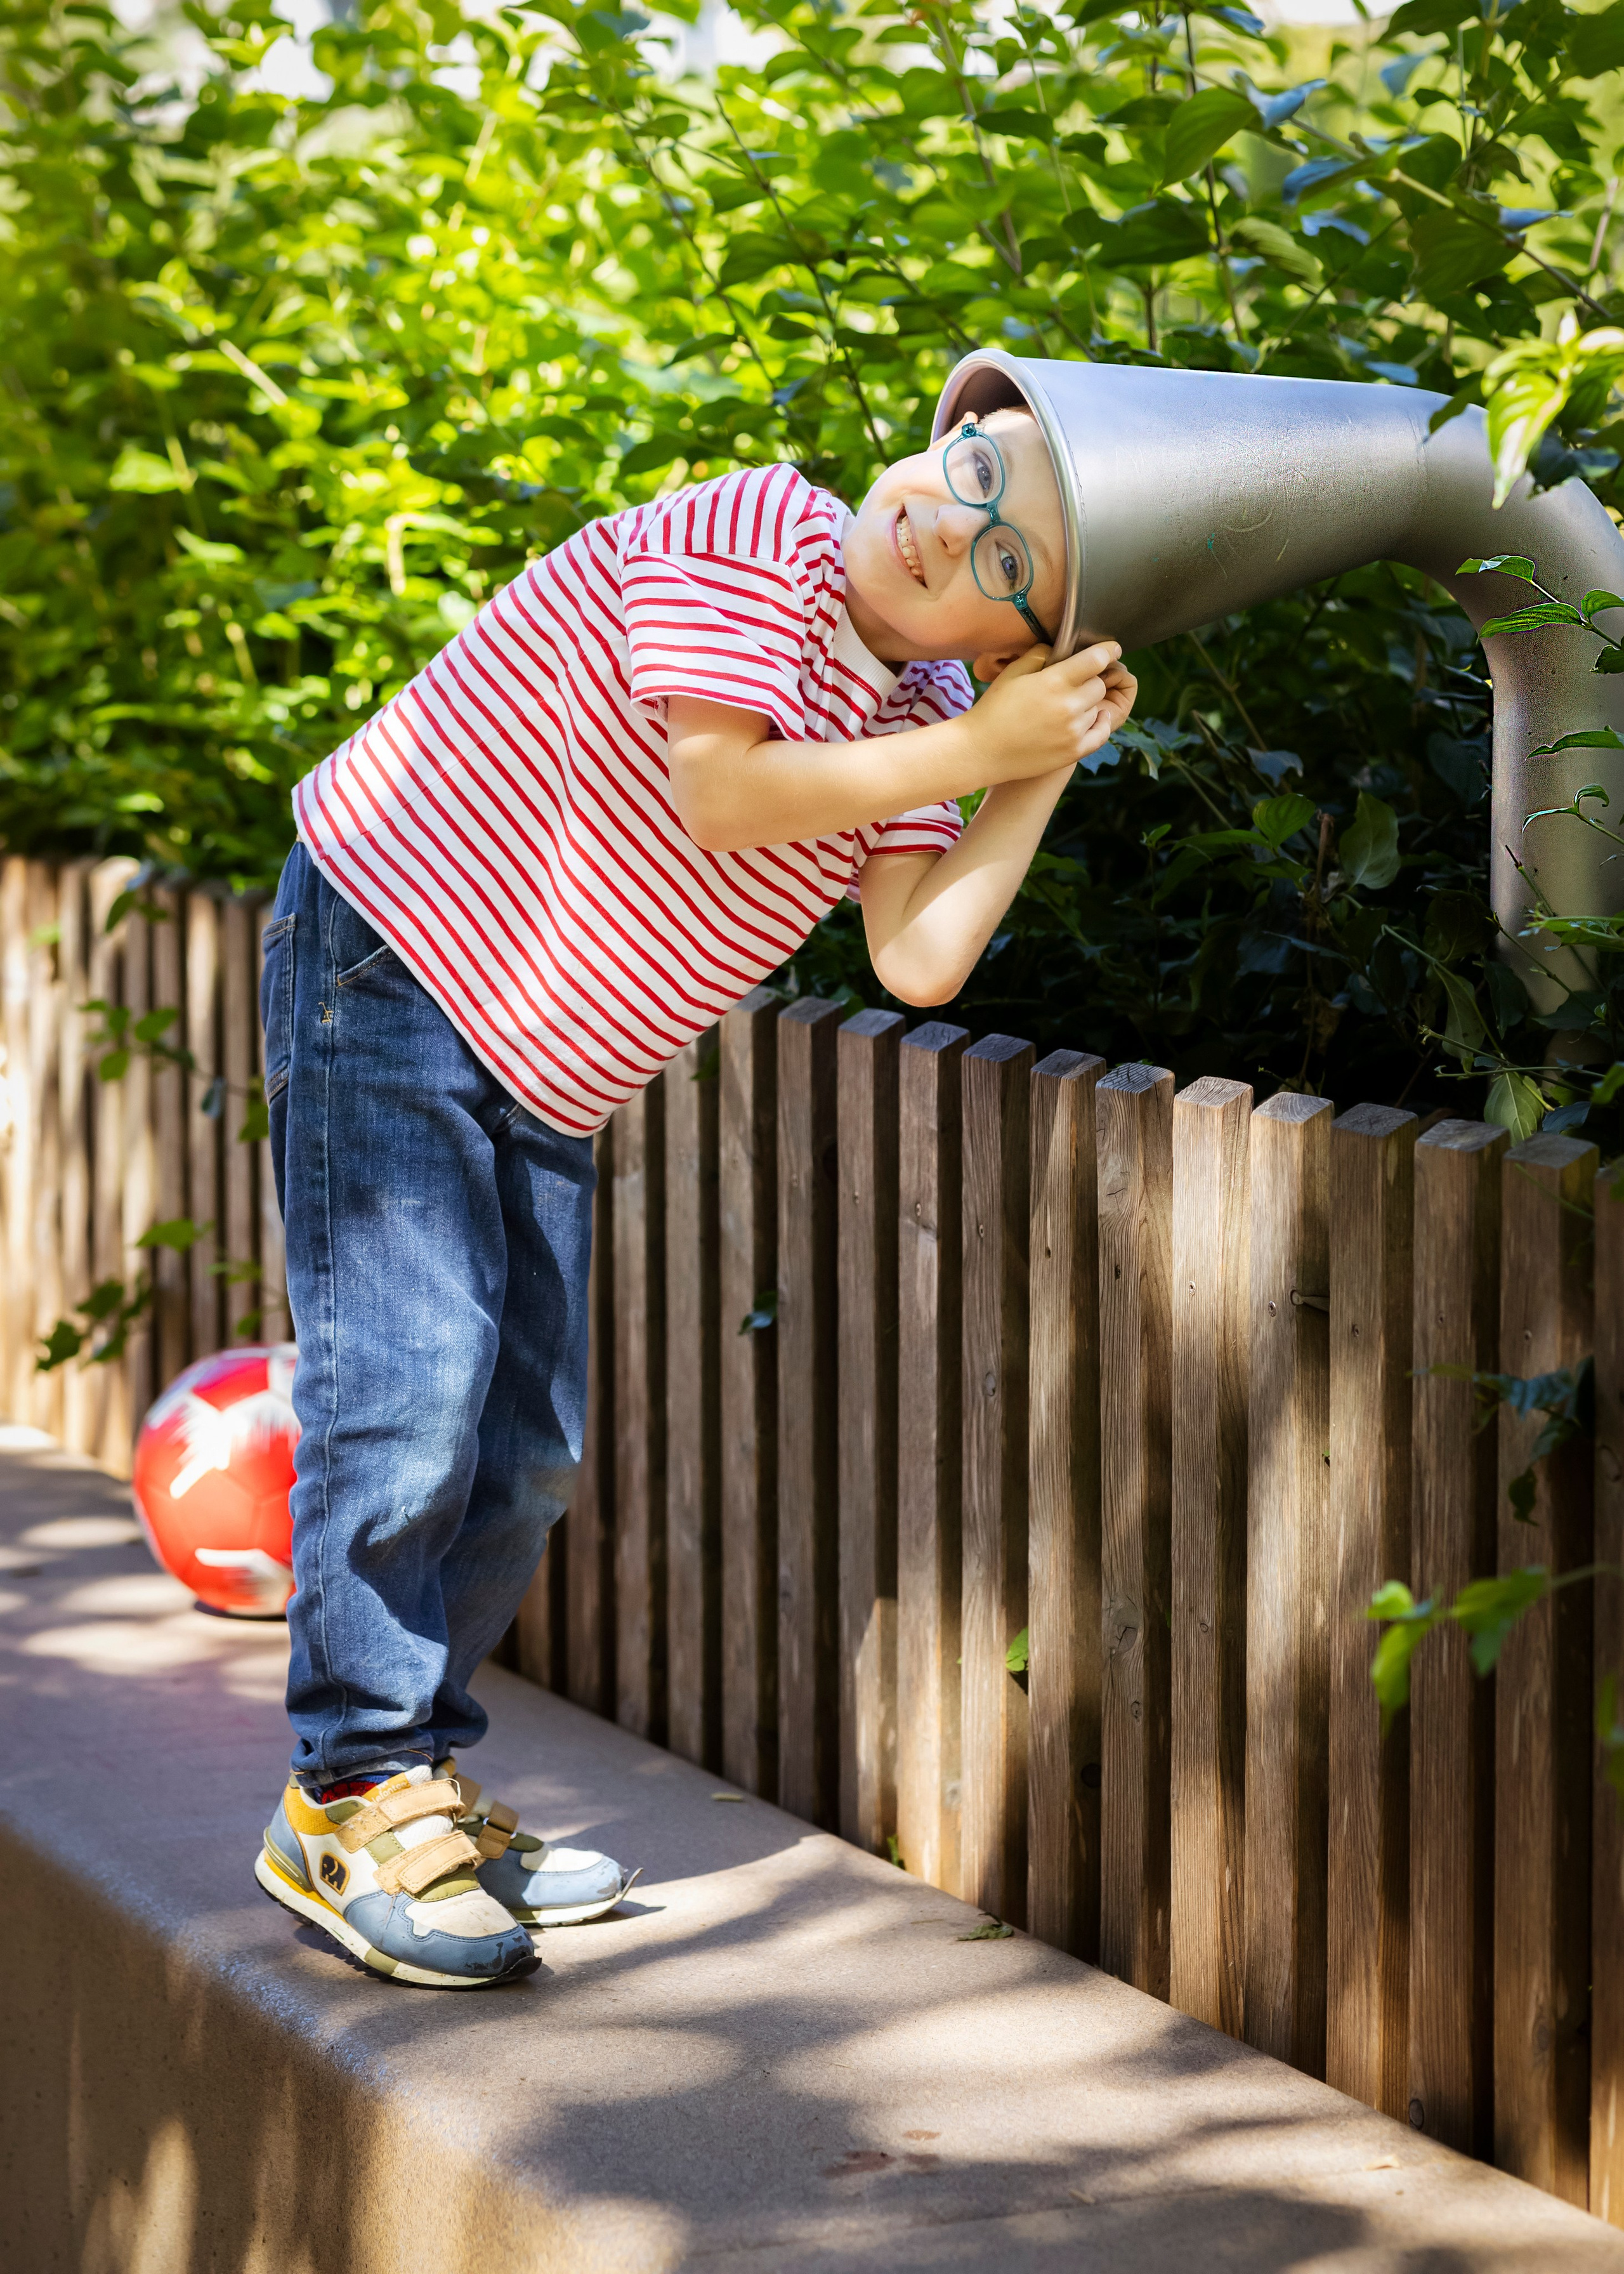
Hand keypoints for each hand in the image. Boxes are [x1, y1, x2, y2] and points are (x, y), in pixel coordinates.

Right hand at [966, 640, 1136, 784]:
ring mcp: (1073, 730)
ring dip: (1088, 705)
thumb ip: (1038, 655)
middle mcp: (1069, 705)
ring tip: (1065, 709)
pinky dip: (1099, 724)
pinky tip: (1090, 719)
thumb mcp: (1012, 673)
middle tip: (1073, 685)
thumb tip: (1058, 648)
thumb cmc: (993, 709)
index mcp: (1054, 681)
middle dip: (1089, 681)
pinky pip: (1101, 733)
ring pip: (1097, 708)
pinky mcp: (1074, 751)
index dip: (1108, 651)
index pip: (1096, 660)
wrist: (981, 751)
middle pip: (1099, 684)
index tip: (1113, 649)